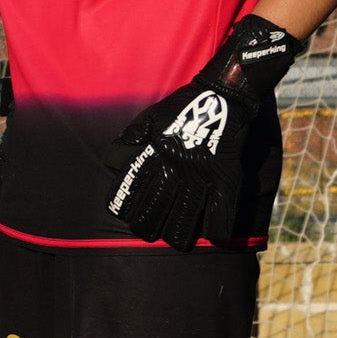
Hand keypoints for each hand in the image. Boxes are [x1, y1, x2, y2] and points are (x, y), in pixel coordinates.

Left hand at [101, 14, 298, 248]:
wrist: (222, 96)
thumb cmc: (181, 107)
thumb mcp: (147, 119)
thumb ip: (129, 141)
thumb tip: (111, 161)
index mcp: (153, 157)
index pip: (131, 192)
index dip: (125, 209)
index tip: (125, 216)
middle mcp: (173, 172)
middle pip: (155, 213)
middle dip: (148, 228)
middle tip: (148, 233)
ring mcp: (200, 178)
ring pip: (184, 220)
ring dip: (177, 235)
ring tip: (176, 242)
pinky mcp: (226, 180)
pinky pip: (221, 214)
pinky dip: (215, 230)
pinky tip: (211, 236)